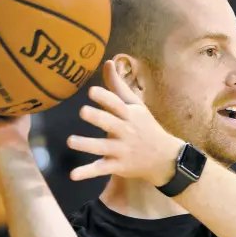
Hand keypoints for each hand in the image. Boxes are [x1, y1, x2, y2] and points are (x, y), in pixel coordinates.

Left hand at [67, 61, 182, 185]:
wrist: (164, 158)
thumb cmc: (146, 127)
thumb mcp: (136, 106)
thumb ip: (119, 86)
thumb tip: (108, 61)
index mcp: (130, 114)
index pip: (117, 104)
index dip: (104, 97)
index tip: (91, 92)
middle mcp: (126, 131)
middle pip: (110, 123)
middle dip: (97, 118)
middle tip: (83, 112)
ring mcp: (121, 150)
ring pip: (102, 147)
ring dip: (87, 144)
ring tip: (71, 141)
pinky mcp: (117, 166)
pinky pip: (101, 169)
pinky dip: (87, 173)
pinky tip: (73, 175)